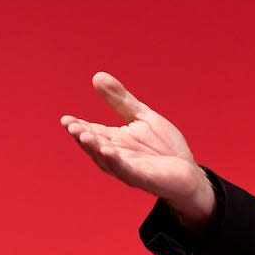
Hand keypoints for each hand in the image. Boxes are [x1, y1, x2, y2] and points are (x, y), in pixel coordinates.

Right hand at [61, 72, 215, 225]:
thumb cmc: (164, 147)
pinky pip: (125, 169)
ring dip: (94, 148)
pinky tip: (106, 150)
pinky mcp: (143, 178)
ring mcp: (128, 168)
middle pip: (95, 145)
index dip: (78, 126)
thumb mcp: (142, 116)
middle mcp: (117, 155)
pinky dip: (115, 161)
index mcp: (114, 140)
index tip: (66, 119)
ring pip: (106, 159)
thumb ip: (120, 100)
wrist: (189, 172)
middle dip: (82, 136)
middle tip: (70, 125)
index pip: (92, 131)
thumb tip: (97, 76)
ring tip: (82, 135)